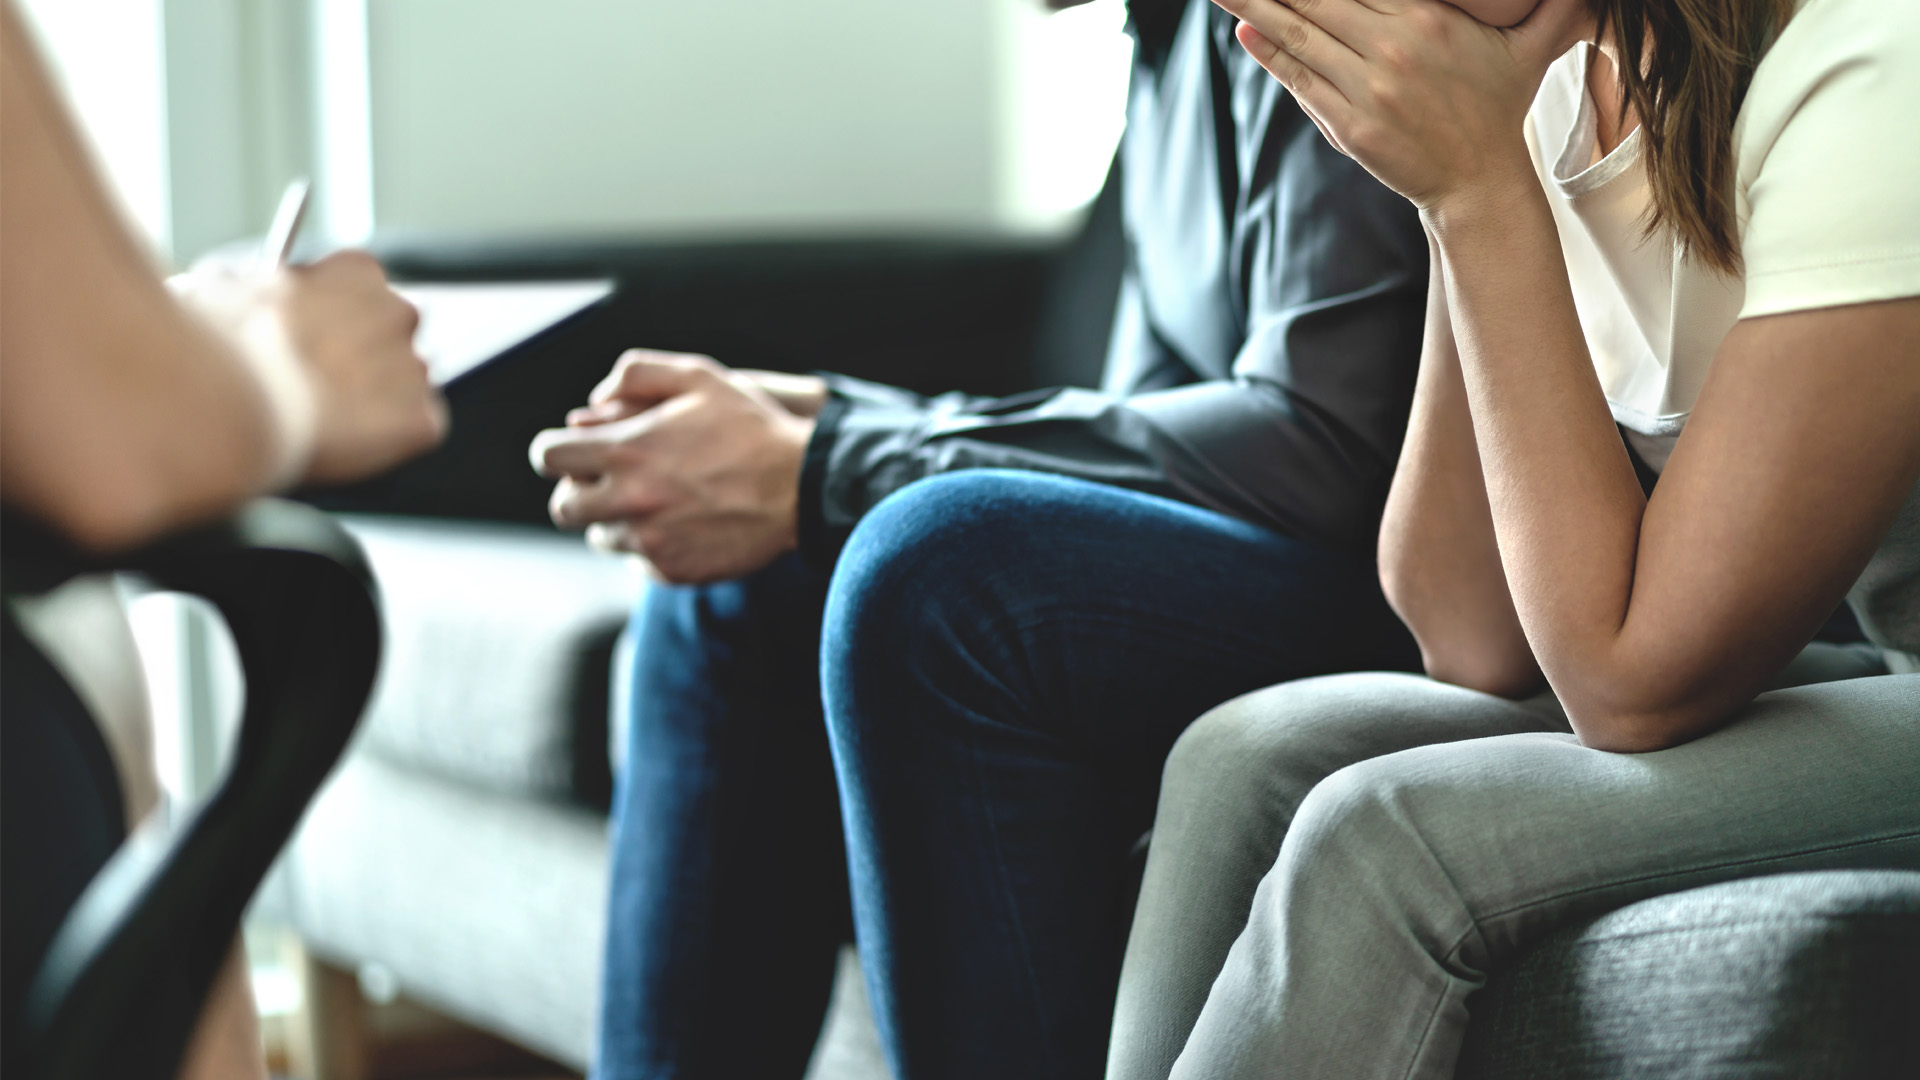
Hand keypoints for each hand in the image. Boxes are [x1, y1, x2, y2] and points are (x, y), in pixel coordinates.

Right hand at [175, 251, 447, 484]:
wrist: (233, 402)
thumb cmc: (218, 344)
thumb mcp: (219, 289)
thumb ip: (246, 287)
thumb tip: (234, 290)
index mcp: (357, 272)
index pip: (362, 293)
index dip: (334, 322)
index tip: (310, 343)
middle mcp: (399, 312)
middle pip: (388, 341)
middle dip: (360, 363)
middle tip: (315, 389)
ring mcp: (414, 368)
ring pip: (404, 388)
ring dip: (374, 403)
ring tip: (322, 420)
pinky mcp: (420, 421)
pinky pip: (414, 432)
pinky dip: (386, 442)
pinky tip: (345, 442)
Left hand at [529, 350, 815, 583]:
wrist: (803, 487)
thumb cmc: (751, 427)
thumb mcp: (698, 377)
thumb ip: (636, 374)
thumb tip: (593, 402)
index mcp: (627, 451)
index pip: (548, 457)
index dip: (556, 450)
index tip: (574, 450)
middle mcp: (630, 501)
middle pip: (563, 507)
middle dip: (579, 490)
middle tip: (610, 479)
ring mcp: (650, 541)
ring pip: (601, 536)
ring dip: (617, 518)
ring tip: (659, 499)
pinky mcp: (672, 570)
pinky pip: (639, 562)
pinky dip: (653, 545)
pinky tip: (685, 523)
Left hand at [1213, 0, 1588, 211]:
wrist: (1480, 184)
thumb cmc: (1498, 108)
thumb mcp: (1532, 45)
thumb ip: (1552, 3)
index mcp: (1430, 19)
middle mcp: (1394, 48)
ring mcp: (1368, 89)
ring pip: (1300, 33)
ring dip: (1256, 6)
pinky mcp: (1349, 126)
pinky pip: (1301, 80)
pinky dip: (1271, 53)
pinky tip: (1246, 28)